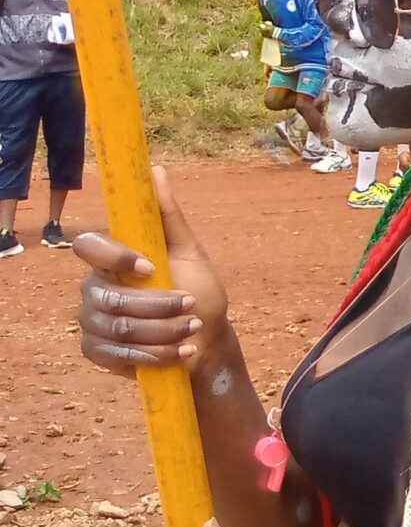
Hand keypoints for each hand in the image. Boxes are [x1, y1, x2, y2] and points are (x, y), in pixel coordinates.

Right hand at [74, 167, 225, 376]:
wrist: (206, 339)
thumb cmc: (198, 290)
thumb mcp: (190, 251)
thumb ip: (168, 216)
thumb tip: (155, 171)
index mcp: (111, 257)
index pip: (89, 246)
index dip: (116, 257)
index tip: (152, 268)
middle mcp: (93, 286)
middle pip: (109, 297)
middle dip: (158, 306)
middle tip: (191, 306)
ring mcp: (91, 319)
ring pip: (118, 327)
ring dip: (163, 331)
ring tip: (192, 329)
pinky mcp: (96, 349)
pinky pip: (115, 354)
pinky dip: (154, 355)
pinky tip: (180, 352)